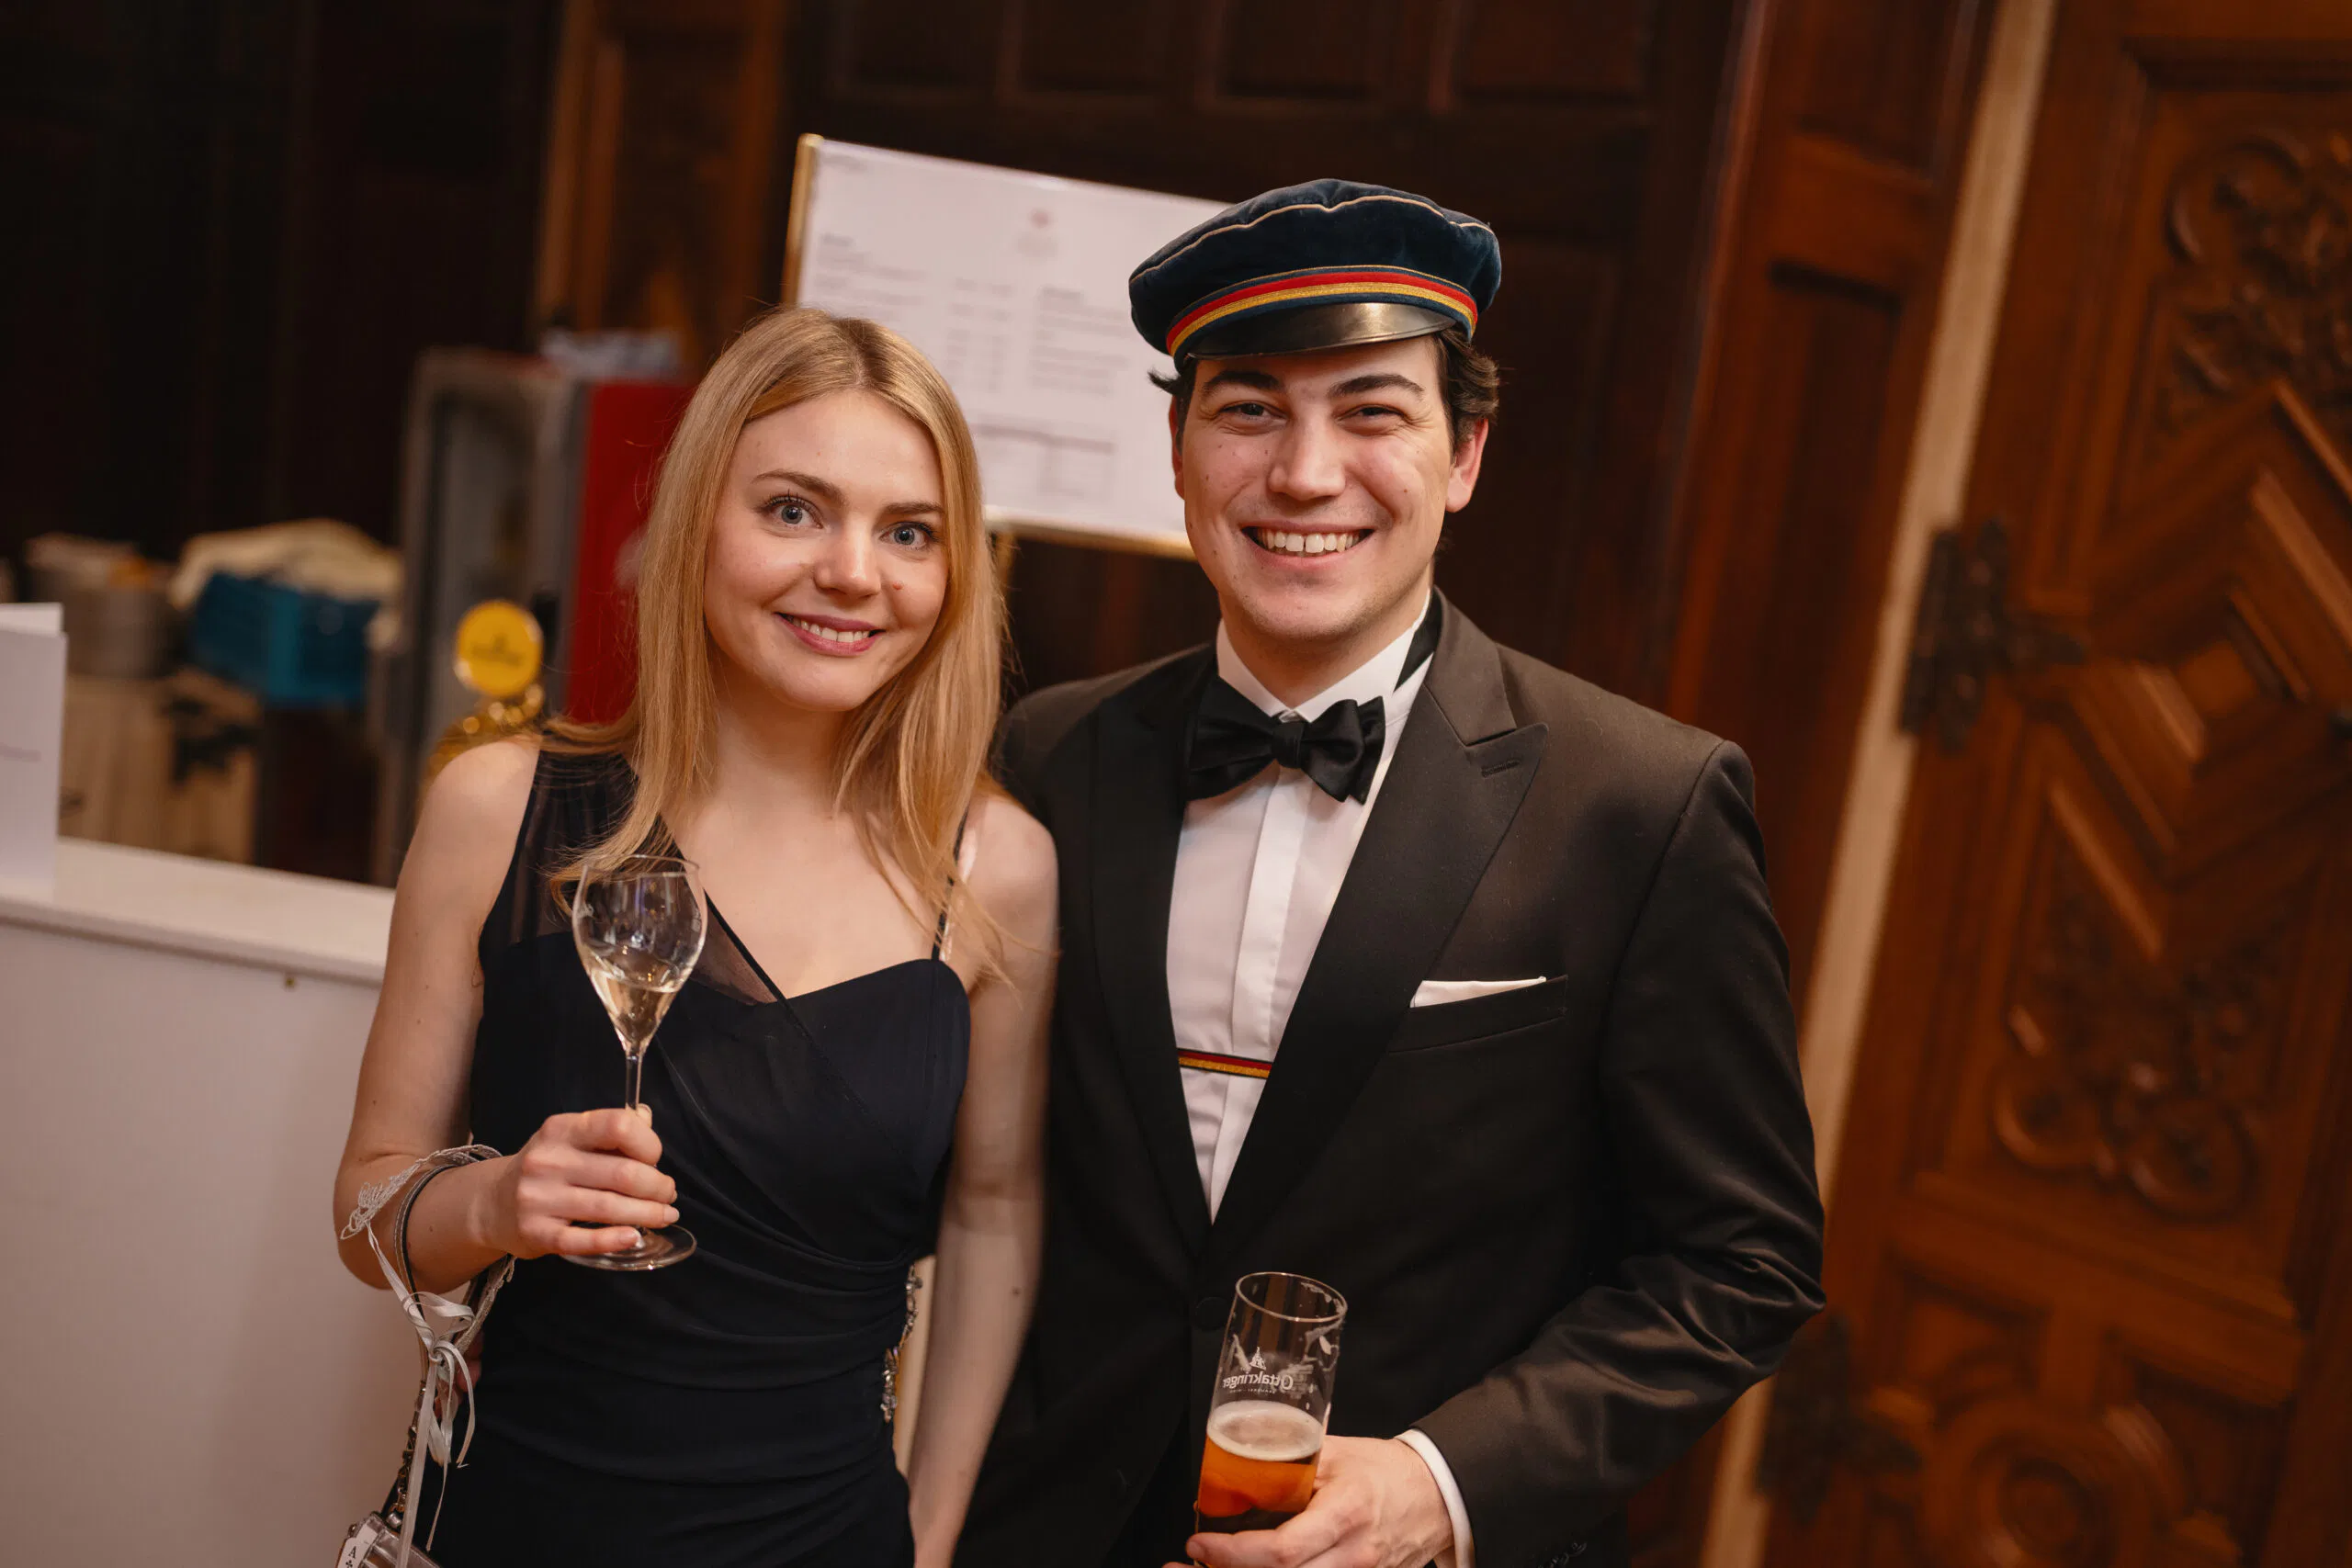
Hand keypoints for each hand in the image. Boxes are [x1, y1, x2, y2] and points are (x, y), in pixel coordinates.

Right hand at [476, 1107, 678, 1258]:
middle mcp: (549, 1160)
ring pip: (608, 1207)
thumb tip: (645, 1118)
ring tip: (666, 1216)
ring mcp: (539, 1198)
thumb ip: (608, 1130)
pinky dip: (613, 1239)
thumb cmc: (547, 1168)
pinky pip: (582, 1239)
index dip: (648, 1144)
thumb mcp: (570, 1139)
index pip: (617, 1126)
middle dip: (657, 1186)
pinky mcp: (536, 1233)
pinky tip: (634, 1237)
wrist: (492, 1204)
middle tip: (668, 1195)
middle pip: (622, 1173)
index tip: (655, 1159)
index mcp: (562, 1129)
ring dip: (648, 1214)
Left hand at [1179, 1436, 1453, 1567]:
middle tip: (1189, 1565)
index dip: (1233, 1553)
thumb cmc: (1383, 1471)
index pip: (1282, 1550)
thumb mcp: (1335, 1454)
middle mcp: (1353, 1557)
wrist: (1435, 1496)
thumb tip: (1228, 1469)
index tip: (1199, 1543)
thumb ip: (1286, 1460)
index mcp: (1346, 1514)